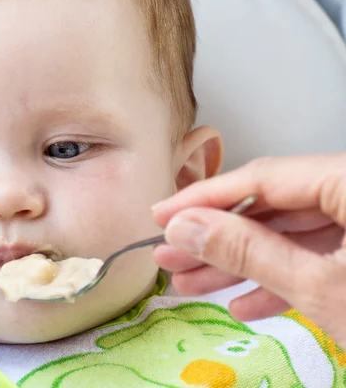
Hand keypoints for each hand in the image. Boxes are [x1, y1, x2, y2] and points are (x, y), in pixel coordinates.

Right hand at [151, 154, 345, 347]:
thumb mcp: (317, 286)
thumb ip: (248, 250)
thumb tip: (186, 228)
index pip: (262, 177)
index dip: (204, 198)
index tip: (163, 216)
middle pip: (273, 205)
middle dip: (217, 237)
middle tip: (170, 253)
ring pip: (289, 233)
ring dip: (239, 262)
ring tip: (191, 282)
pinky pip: (316, 256)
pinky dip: (280, 278)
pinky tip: (243, 302)